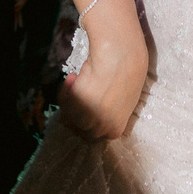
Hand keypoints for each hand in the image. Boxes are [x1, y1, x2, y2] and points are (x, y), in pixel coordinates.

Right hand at [58, 15, 150, 139]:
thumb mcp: (125, 99)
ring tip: (77, 82)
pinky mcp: (75, 106)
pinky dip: (64, 90)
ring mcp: (87, 119)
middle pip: (82, 131)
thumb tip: (100, 107)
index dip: (91, 122)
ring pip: (70, 118)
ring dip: (71, 102)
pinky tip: (72, 77)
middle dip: (78, 115)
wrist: (120, 57)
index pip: (99, 136)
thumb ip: (112, 110)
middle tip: (77, 100)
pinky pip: (63, 103)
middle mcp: (101, 128)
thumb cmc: (129, 71)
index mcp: (117, 128)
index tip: (89, 109)